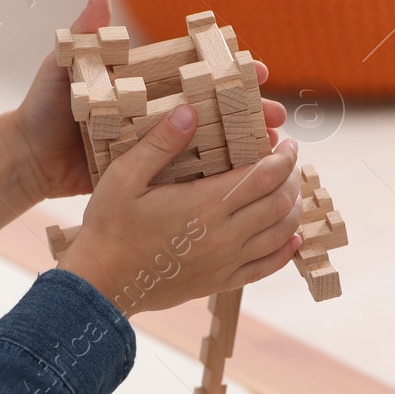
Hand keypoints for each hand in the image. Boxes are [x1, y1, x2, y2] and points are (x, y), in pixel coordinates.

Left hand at [11, 0, 288, 201]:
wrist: (26, 159)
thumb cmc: (43, 109)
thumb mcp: (62, 69)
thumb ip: (83, 38)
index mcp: (143, 83)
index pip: (195, 71)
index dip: (228, 70)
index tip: (257, 70)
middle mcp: (154, 112)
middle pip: (212, 107)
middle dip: (248, 111)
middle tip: (277, 117)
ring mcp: (153, 144)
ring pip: (208, 142)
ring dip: (242, 145)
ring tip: (271, 150)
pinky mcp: (147, 174)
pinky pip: (188, 175)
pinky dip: (217, 177)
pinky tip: (245, 182)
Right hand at [56, 106, 303, 315]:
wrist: (101, 283)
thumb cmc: (109, 227)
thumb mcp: (124, 176)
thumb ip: (160, 143)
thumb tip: (189, 110)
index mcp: (205, 204)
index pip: (264, 177)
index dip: (284, 158)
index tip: (288, 144)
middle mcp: (224, 235)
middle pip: (279, 203)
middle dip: (292, 178)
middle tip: (289, 163)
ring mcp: (225, 262)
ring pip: (280, 234)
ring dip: (293, 209)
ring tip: (291, 192)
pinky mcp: (220, 282)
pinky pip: (266, 267)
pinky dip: (285, 251)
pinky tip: (291, 238)